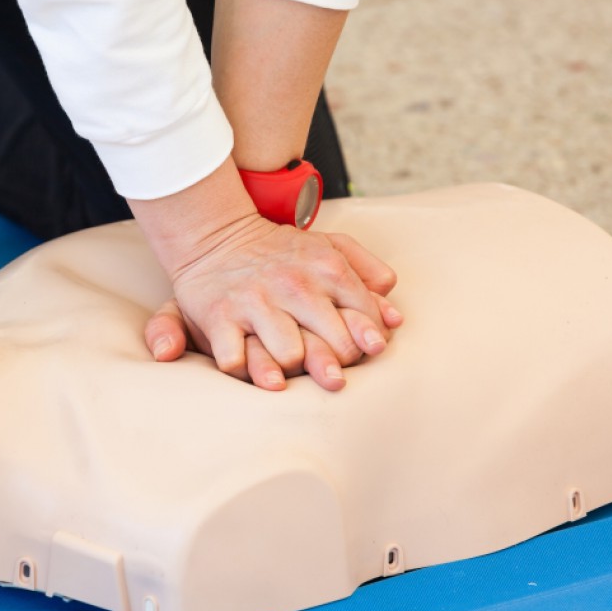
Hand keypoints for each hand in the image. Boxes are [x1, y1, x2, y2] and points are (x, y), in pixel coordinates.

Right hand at [143, 216, 401, 390]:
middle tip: (330, 373)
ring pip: (290, 357)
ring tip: (289, 371)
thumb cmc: (280, 252)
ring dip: (291, 370)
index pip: (366, 318)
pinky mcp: (218, 318)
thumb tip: (396, 318)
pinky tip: (251, 369)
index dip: (367, 341)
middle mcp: (294, 285)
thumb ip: (368, 273)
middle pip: (336, 346)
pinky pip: (237, 362)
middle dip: (337, 364)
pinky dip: (245, 371)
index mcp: (327, 268)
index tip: (361, 352)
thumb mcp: (329, 246)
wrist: (215, 237)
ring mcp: (255, 302)